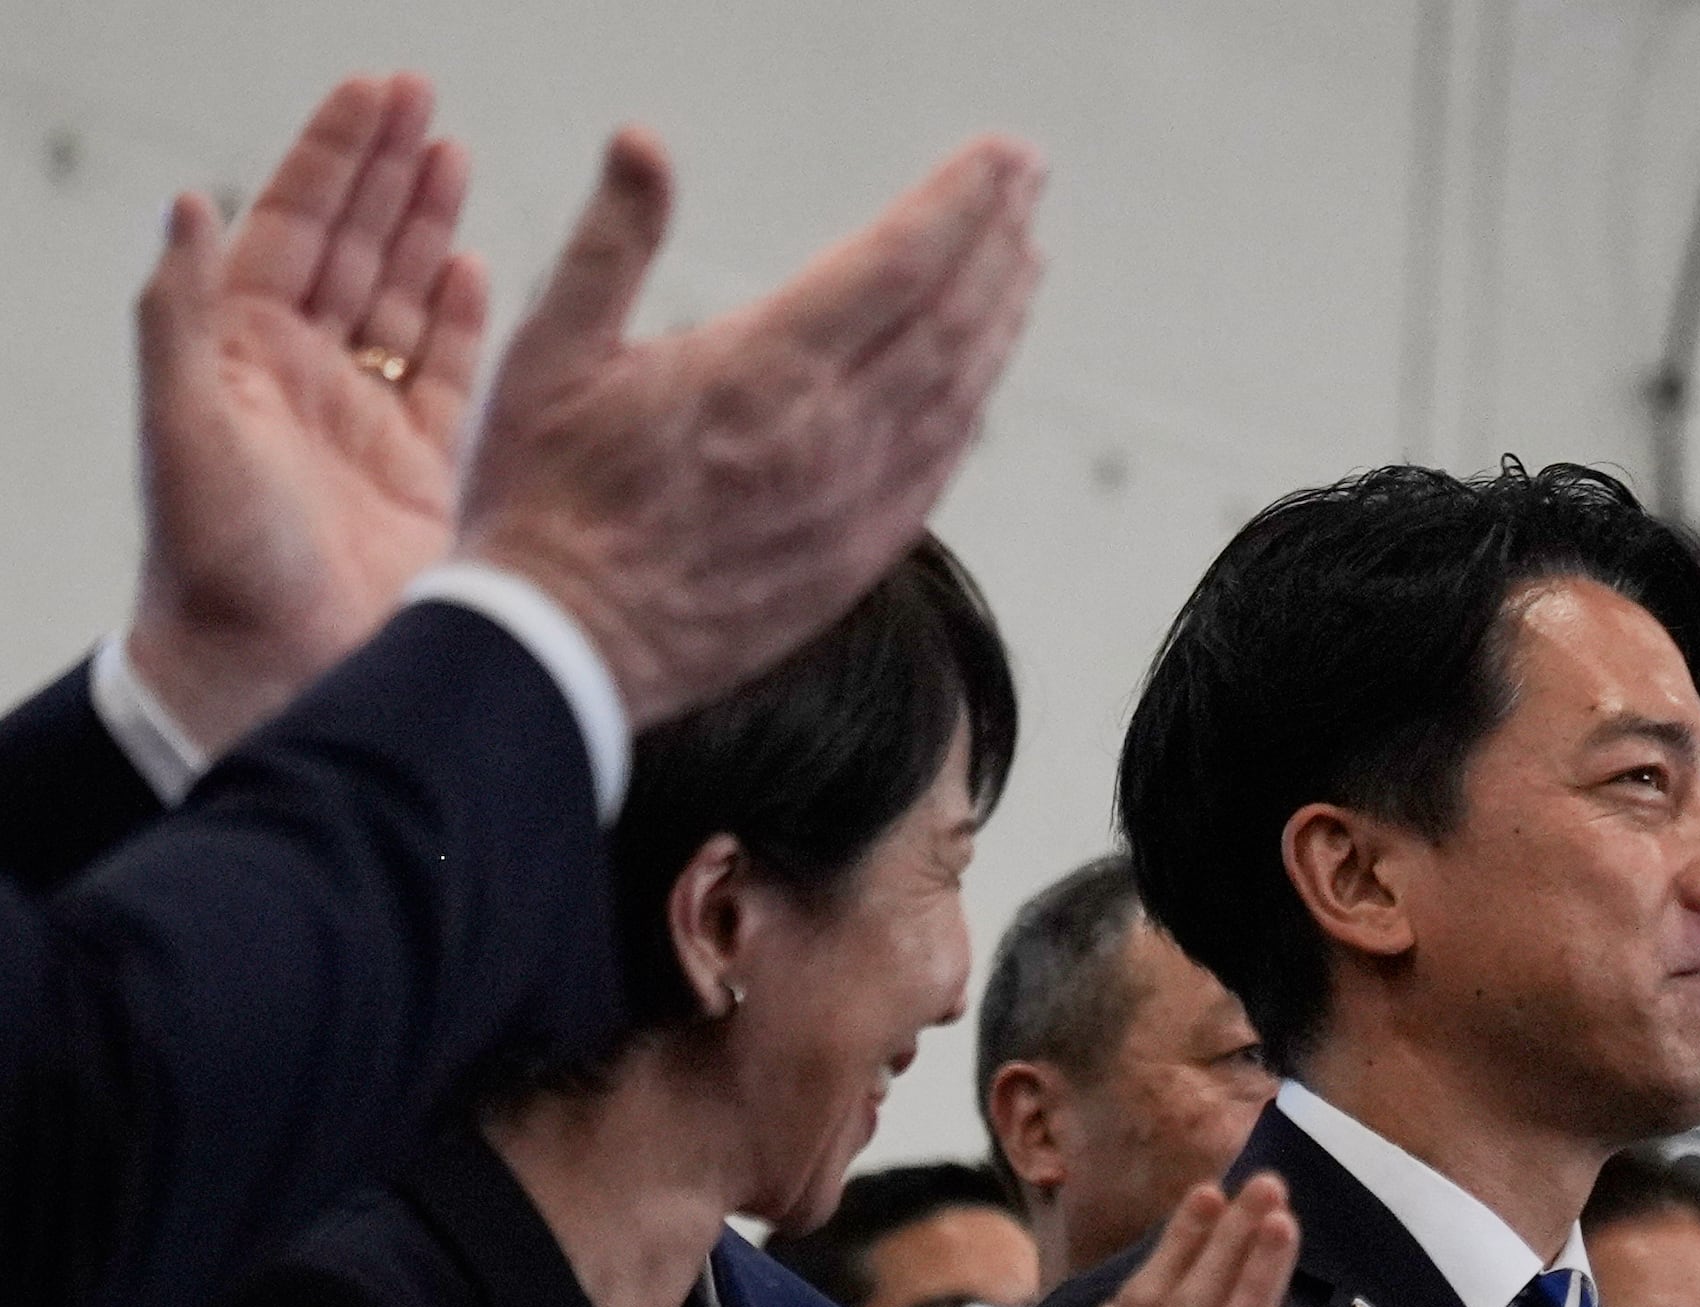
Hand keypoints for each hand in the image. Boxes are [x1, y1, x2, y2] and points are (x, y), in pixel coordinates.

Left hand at [126, 74, 487, 752]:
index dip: (335, 154)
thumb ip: (179, 318)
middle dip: (388, 169)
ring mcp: (364, 421)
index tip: (378, 94)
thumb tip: (186, 207)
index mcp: (243, 352)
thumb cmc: (218, 566)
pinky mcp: (421, 471)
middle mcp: (304, 377)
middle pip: (352, 245)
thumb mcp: (184, 431)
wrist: (272, 676)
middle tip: (422, 100)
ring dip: (428, 226)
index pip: (295, 225)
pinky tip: (477, 271)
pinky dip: (462, 320)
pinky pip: (445, 376)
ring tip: (454, 157)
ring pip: (403, 298)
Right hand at [455, 125, 1042, 726]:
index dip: (960, 203)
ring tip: (1026, 258)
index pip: (895, 264)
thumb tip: (645, 141)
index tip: (1003, 159)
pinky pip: (942, 461)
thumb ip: (613, 241)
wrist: (565, 648)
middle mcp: (828, 434)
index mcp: (759, 371)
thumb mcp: (551, 351)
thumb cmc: (545, 498)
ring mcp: (856, 500)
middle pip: (947, 318)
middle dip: (996, 242)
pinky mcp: (862, 555)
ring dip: (1001, 315)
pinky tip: (987, 367)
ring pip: (959, 390)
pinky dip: (976, 400)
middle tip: (1029, 184)